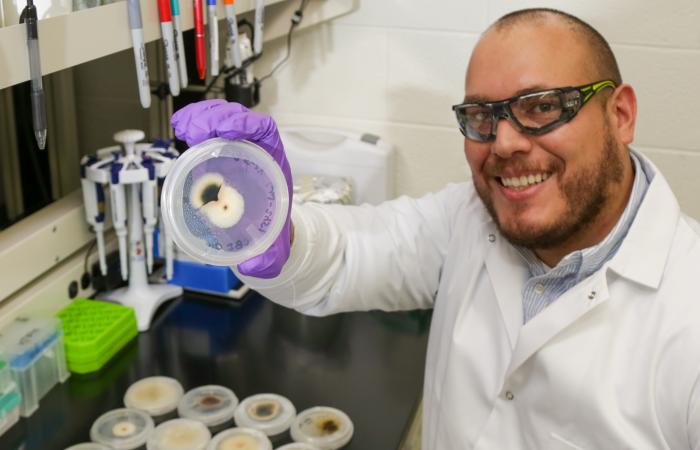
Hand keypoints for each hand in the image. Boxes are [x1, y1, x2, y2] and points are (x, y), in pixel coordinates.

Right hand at [171, 100, 292, 277]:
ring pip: (223, 119)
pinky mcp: (222, 153)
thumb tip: (253, 267)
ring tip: (183, 127)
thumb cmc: (270, 235)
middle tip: (192, 130)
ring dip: (203, 116)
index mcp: (274, 167)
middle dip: (217, 117)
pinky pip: (210, 130)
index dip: (248, 124)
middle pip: (241, 119)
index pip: (266, 133)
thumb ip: (266, 260)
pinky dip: (196, 123)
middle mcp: (257, 153)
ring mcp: (239, 149)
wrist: (267, 234)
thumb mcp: (272, 251)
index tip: (226, 131)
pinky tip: (181, 128)